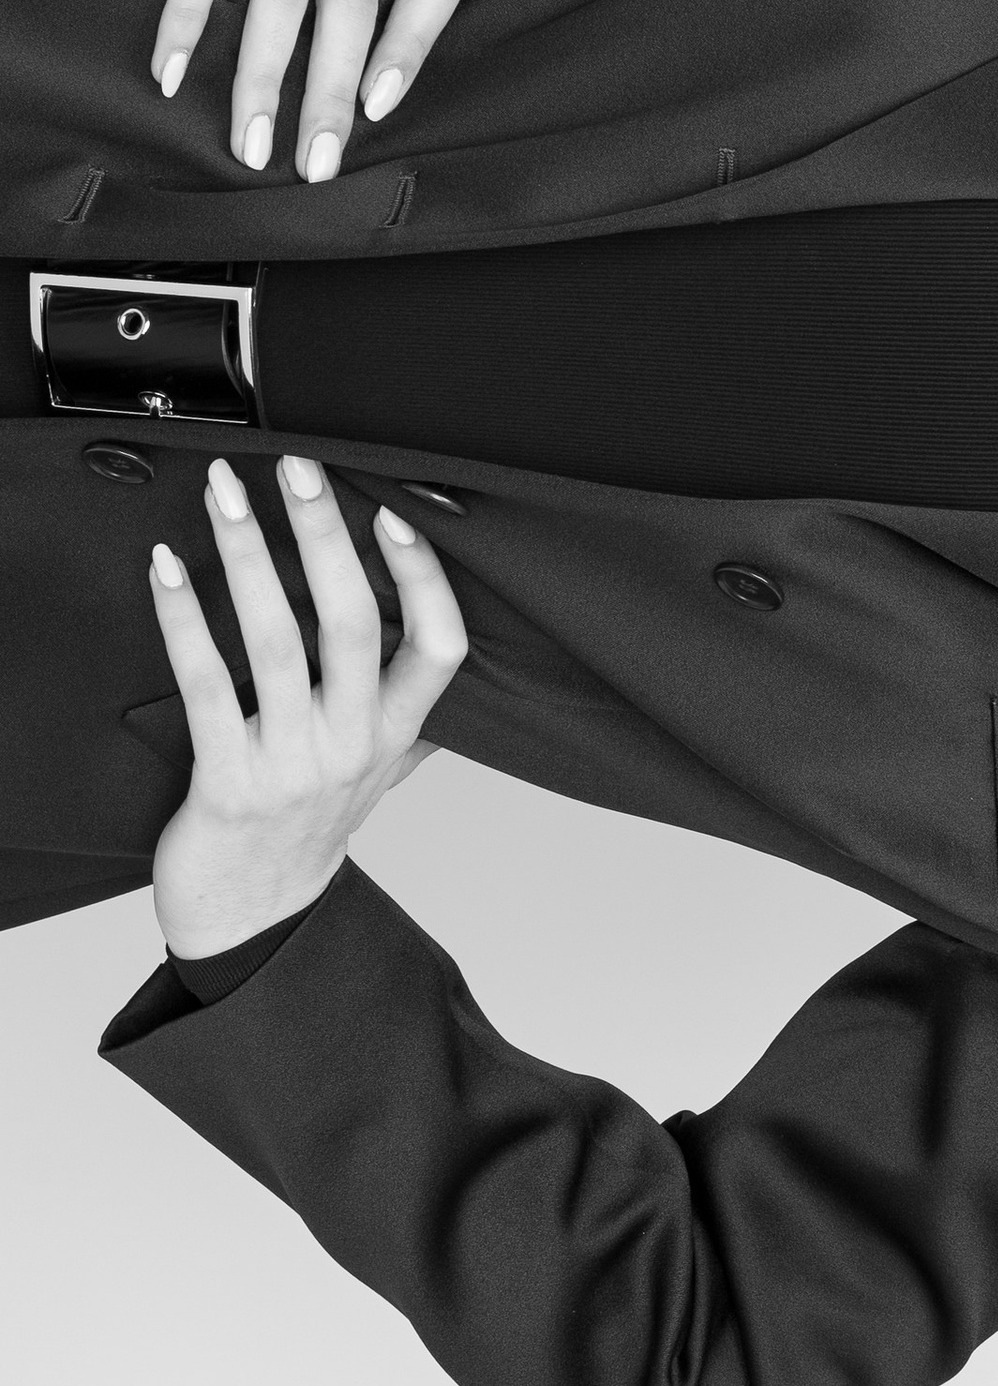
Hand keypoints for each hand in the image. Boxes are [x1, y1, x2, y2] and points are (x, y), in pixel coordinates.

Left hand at [145, 454, 468, 956]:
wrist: (252, 917)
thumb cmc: (310, 831)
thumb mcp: (381, 773)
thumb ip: (413, 713)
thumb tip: (444, 645)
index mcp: (395, 734)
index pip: (439, 648)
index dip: (424, 578)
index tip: (397, 512)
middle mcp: (352, 745)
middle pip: (351, 623)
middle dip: (324, 534)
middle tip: (299, 468)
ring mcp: (290, 763)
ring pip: (275, 640)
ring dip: (249, 555)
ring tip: (226, 494)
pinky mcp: (226, 779)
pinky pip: (205, 682)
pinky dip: (183, 617)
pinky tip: (166, 568)